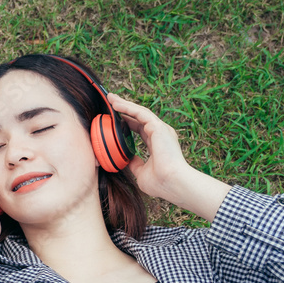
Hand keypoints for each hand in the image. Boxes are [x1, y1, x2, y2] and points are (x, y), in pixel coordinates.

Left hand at [108, 93, 231, 221]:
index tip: (114, 120)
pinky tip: (116, 104)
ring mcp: (161, 129)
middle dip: (124, 109)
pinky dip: (128, 107)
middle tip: (111, 102)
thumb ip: (134, 164)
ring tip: (110, 98)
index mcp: (157, 144)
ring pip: (139, 112)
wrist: (173, 183)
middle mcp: (160, 134)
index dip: (127, 124)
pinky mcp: (158, 127)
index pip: (140, 130)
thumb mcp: (141, 172)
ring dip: (124, 105)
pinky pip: (140, 113)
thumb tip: (125, 159)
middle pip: (139, 118)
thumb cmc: (161, 183)